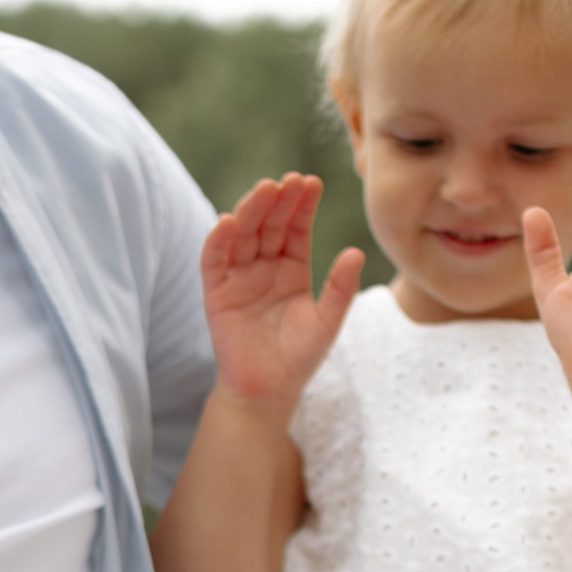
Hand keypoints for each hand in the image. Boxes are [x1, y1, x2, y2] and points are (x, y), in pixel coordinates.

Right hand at [203, 173, 366, 413]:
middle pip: (269, 224)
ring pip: (242, 234)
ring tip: (265, 189)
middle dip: (279, 201)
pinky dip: (219, 240)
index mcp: (291, 269)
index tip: (313, 183)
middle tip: (290, 180)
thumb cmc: (299, 357)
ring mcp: (238, 277)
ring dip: (251, 210)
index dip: (303, 206)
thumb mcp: (327, 320)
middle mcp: (264, 267)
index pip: (296, 228)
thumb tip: (357, 252)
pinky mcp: (216, 292)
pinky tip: (229, 221)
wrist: (269, 391)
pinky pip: (214, 260)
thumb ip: (340, 287)